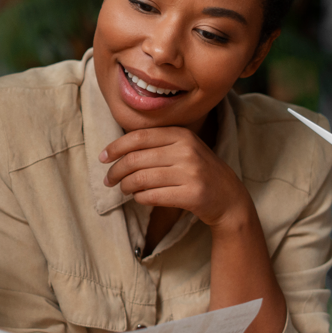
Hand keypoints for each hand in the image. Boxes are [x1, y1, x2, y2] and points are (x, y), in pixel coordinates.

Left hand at [100, 127, 249, 229]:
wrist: (229, 197)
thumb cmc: (197, 171)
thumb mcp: (183, 149)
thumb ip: (156, 144)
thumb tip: (115, 151)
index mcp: (182, 135)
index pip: (138, 137)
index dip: (115, 147)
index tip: (102, 158)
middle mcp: (186, 151)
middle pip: (135, 159)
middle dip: (115, 171)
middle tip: (109, 180)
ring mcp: (191, 173)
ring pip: (141, 179)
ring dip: (125, 186)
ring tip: (124, 189)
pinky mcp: (192, 195)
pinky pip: (152, 196)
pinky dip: (140, 198)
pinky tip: (141, 197)